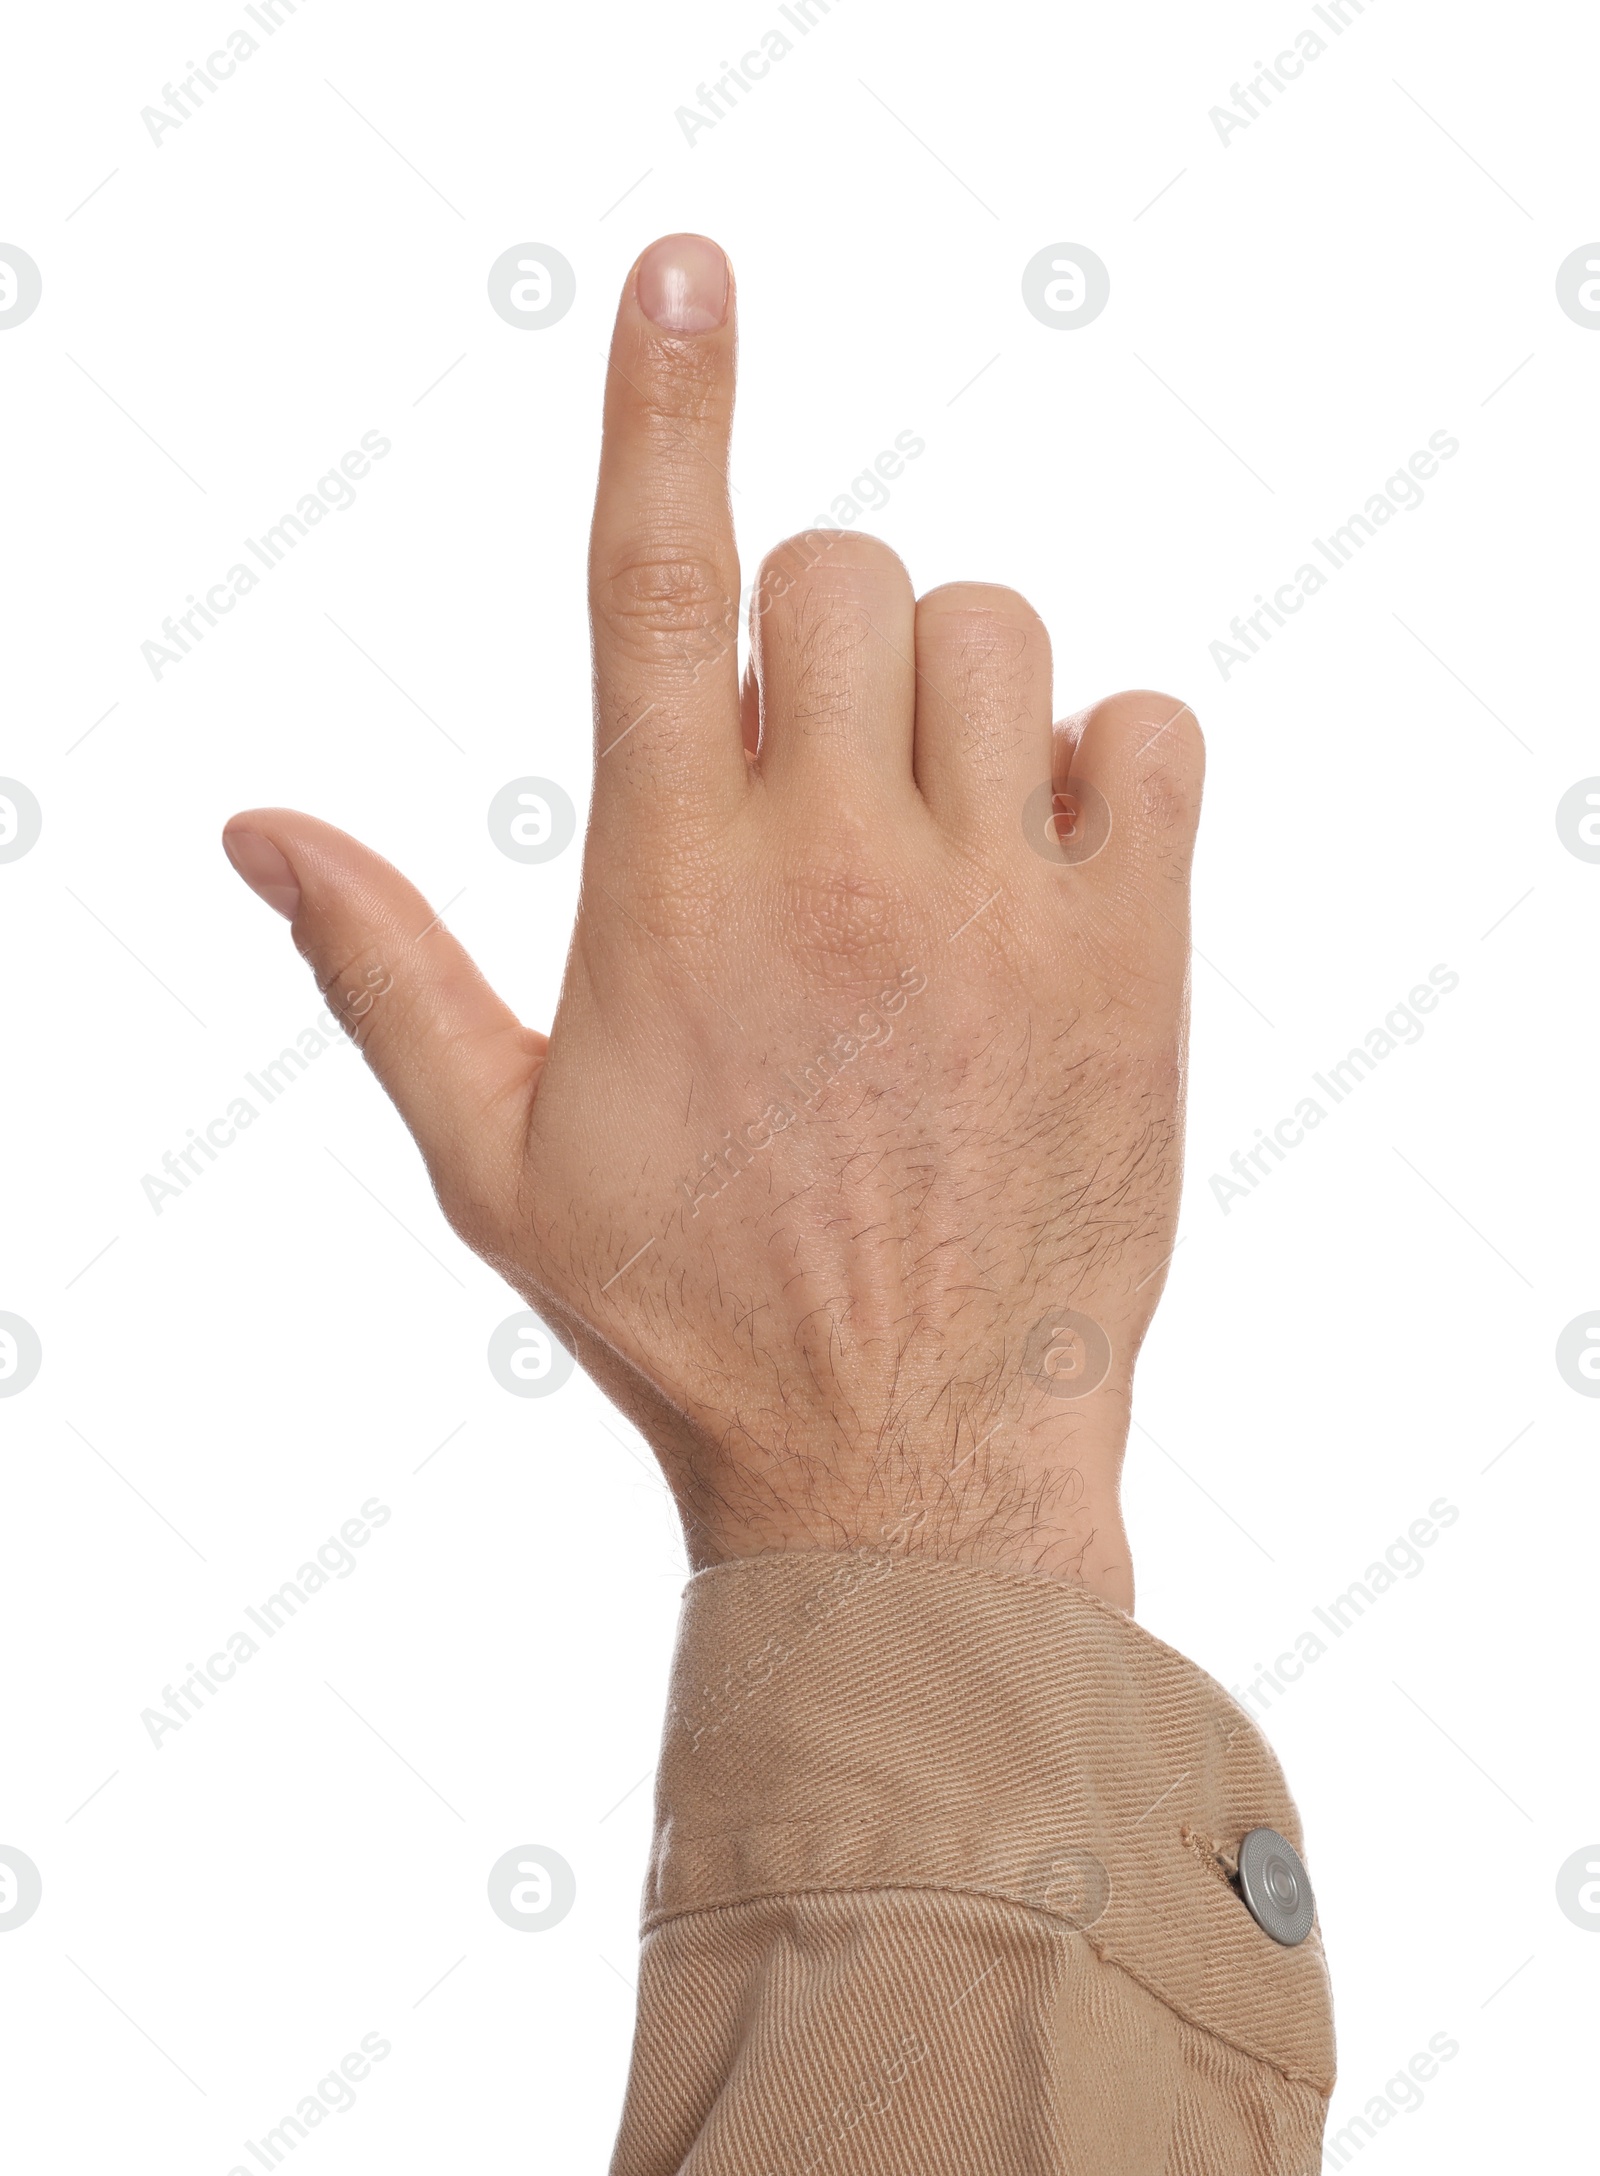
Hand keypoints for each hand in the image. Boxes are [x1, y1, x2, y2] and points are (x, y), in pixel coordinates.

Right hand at [221, 233, 1203, 1610]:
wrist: (907, 1463)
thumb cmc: (689, 1318)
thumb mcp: (497, 1155)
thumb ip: (381, 968)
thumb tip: (258, 827)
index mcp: (671, 888)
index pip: (657, 579)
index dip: (666, 402)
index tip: (688, 271)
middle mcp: (841, 865)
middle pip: (845, 574)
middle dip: (814, 639)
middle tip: (807, 786)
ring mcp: (1005, 904)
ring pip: (1000, 632)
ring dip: (950, 690)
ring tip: (923, 834)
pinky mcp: (1139, 955)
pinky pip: (1156, 731)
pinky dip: (1110, 759)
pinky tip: (1050, 863)